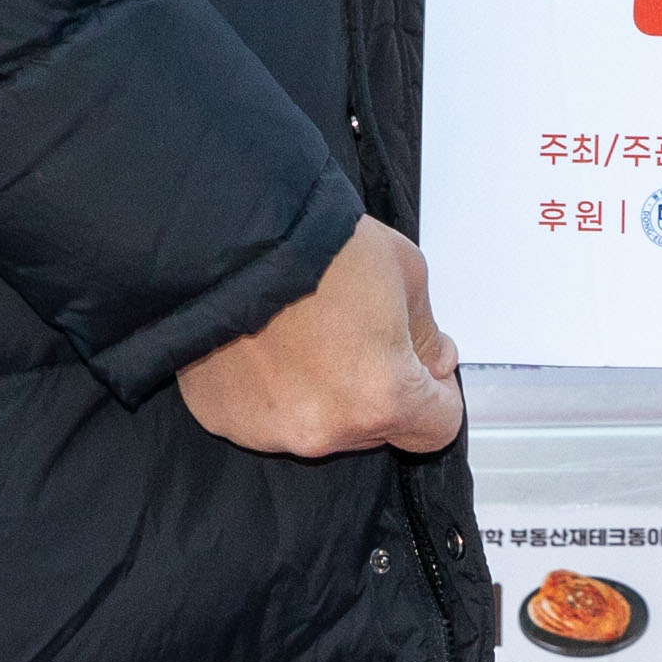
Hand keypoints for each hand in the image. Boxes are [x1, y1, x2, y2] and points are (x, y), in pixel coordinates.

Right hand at [172, 212, 464, 455]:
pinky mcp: (224, 419)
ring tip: (303, 333)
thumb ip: (428, 334)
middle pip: (374, 428)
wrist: (227, 230)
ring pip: (320, 423)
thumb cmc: (312, 243)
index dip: (436, 394)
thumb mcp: (405, 271)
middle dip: (377, 388)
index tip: (425, 371)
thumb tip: (433, 364)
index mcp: (380, 398)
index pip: (435, 429)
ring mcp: (268, 431)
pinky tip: (267, 344)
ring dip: (322, 391)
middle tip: (356, 333)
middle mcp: (323, 429)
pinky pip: (267, 415)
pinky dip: (273, 389)